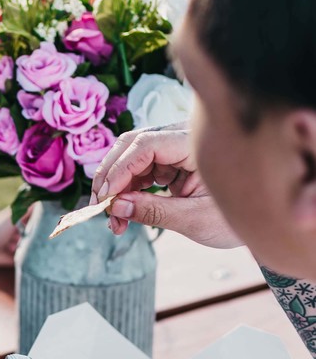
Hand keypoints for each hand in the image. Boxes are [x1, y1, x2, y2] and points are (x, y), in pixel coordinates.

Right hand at [90, 125, 242, 248]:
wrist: (258, 219)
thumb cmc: (235, 217)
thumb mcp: (195, 219)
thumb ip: (154, 212)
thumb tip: (116, 207)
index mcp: (196, 145)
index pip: (146, 146)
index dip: (120, 169)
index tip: (107, 197)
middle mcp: (181, 139)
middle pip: (131, 146)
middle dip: (110, 177)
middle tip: (101, 208)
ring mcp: (173, 148)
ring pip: (129, 158)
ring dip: (115, 187)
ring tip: (113, 219)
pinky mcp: (168, 161)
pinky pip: (137, 170)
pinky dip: (125, 191)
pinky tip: (122, 213)